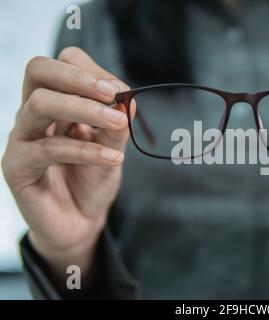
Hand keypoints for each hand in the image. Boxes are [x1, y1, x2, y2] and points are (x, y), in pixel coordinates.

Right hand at [1, 47, 129, 286]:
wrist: (79, 221)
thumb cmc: (92, 180)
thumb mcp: (112, 147)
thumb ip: (117, 124)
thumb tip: (128, 99)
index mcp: (55, 103)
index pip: (60, 65)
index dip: (91, 71)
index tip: (120, 91)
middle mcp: (33, 115)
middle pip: (38, 71)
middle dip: (79, 78)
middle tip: (113, 93)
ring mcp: (21, 139)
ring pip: (40, 104)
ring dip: (86, 109)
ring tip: (120, 122)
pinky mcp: (17, 167)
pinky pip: (49, 149)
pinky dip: (87, 150)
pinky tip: (113, 158)